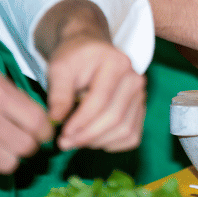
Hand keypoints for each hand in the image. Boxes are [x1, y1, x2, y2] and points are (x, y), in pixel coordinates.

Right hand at [0, 54, 51, 183]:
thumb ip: (13, 96)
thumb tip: (37, 116)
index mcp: (0, 94)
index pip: (39, 124)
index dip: (44, 132)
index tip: (40, 134)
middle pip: (27, 148)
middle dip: (28, 147)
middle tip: (18, 142)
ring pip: (9, 165)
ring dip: (8, 160)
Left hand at [36, 0, 145, 151]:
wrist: (90, 52)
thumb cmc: (74, 59)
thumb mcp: (60, 68)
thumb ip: (59, 93)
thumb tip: (56, 120)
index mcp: (117, 64)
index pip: (101, 100)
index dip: (81, 121)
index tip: (62, 133)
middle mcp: (135, 81)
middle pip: (115, 118)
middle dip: (88, 135)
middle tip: (64, 143)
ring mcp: (141, 96)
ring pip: (125, 131)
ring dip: (98, 142)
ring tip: (76, 140)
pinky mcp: (140, 110)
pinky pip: (131, 137)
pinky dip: (112, 144)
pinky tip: (93, 138)